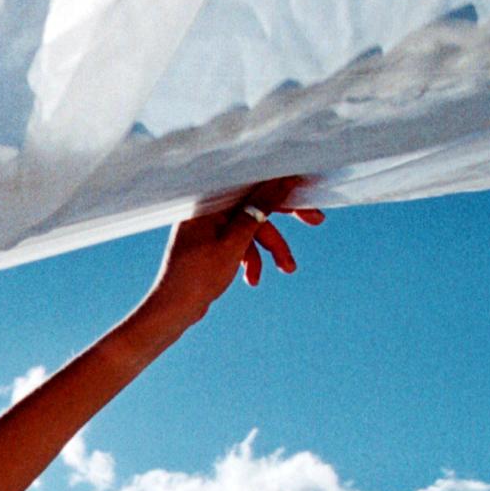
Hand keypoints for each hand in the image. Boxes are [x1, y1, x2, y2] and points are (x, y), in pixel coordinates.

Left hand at [138, 177, 321, 334]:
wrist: (172, 311)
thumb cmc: (196, 276)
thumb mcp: (235, 243)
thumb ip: (259, 209)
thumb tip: (282, 180)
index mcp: (208, 202)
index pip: (253, 184)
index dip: (283, 186)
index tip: (309, 188)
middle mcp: (207, 209)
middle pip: (255, 205)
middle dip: (284, 219)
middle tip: (317, 220)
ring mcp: (209, 227)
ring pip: (251, 228)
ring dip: (269, 249)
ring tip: (287, 270)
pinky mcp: (211, 243)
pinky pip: (239, 243)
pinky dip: (250, 259)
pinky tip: (253, 280)